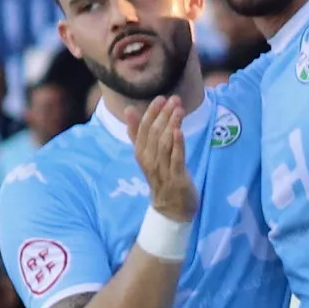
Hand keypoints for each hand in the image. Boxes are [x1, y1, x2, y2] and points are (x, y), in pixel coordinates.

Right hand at [130, 92, 196, 222]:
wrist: (171, 209)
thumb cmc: (162, 177)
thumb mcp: (149, 155)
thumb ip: (138, 134)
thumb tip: (129, 110)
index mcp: (141, 153)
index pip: (143, 129)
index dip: (151, 113)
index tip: (160, 98)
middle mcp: (148, 160)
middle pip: (153, 134)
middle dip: (163, 115)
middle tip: (174, 99)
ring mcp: (161, 169)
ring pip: (164, 143)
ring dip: (171, 124)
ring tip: (179, 109)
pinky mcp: (176, 177)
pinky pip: (175, 158)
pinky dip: (177, 144)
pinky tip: (179, 131)